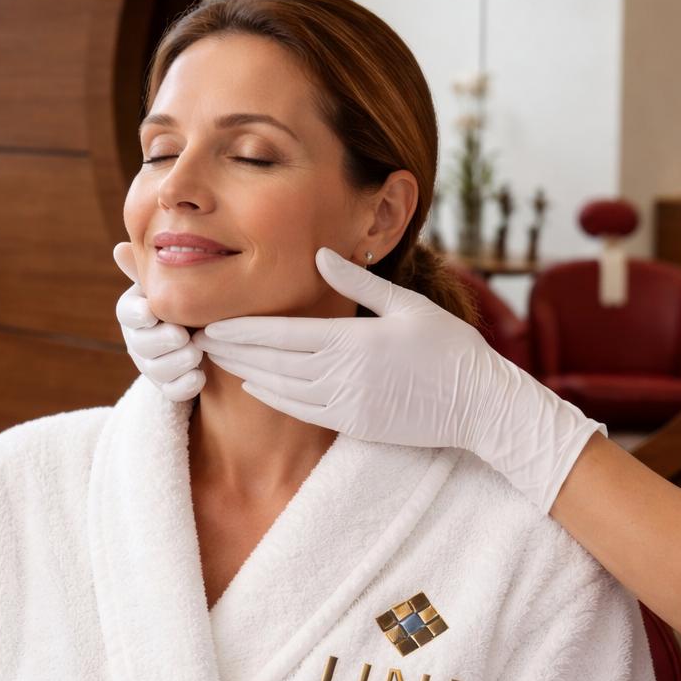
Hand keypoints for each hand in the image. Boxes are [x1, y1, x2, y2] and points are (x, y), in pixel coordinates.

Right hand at [113, 241, 204, 401]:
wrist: (207, 326)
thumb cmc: (188, 295)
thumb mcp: (172, 281)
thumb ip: (153, 269)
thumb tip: (119, 249)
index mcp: (135, 309)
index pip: (127, 313)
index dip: (138, 315)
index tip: (152, 313)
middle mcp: (137, 339)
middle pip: (140, 345)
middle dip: (162, 341)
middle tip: (183, 335)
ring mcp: (152, 365)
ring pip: (157, 370)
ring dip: (178, 362)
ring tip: (197, 352)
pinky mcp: (169, 385)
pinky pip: (173, 392)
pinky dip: (186, 385)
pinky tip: (201, 374)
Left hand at [195, 248, 601, 511]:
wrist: (480, 404)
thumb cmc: (449, 347)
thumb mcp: (406, 304)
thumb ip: (359, 282)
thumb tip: (322, 255)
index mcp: (352, 340)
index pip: (281, 334)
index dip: (243, 329)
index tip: (214, 322)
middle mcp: (342, 374)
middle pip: (272, 361)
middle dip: (233, 349)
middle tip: (200, 338)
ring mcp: (346, 404)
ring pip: (281, 389)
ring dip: (246, 373)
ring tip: (219, 359)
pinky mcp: (354, 425)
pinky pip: (301, 411)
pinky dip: (273, 398)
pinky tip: (256, 385)